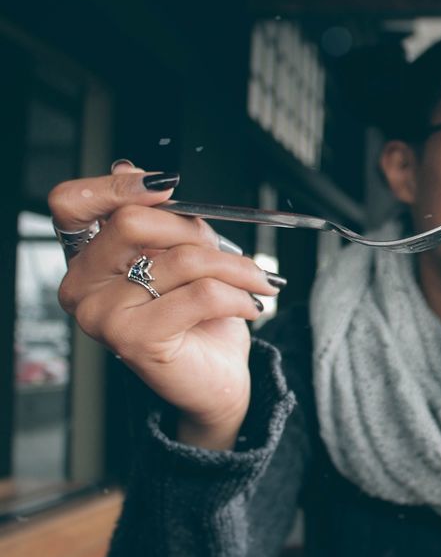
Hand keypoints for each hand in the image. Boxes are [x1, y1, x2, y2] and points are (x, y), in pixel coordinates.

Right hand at [49, 162, 278, 448]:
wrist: (213, 380)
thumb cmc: (196, 317)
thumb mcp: (179, 254)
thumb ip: (161, 218)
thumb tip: (149, 176)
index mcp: (85, 258)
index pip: (72, 202)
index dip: (113, 185)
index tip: (165, 186)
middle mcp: (81, 286)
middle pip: (132, 222)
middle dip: (193, 229)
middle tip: (224, 250)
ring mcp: (102, 315)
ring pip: (181, 259)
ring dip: (233, 266)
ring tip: (253, 280)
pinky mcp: (135, 340)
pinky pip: (201, 295)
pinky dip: (238, 295)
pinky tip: (250, 304)